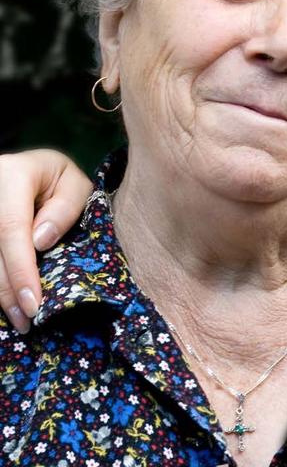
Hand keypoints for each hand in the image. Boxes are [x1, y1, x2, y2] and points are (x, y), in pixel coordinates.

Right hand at [0, 150, 92, 332]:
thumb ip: (65, 207)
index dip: (20, 269)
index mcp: (11, 176)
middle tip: (27, 321)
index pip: (11, 229)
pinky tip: (8, 303)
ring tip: (19, 320)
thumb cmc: (56, 178)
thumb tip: (40, 242)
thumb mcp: (74, 182)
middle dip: (8, 291)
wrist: (25, 170)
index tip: (33, 302)